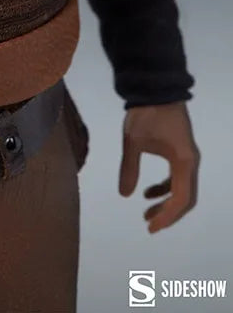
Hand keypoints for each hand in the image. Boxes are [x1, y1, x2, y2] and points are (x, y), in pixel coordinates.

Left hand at [118, 101, 199, 232]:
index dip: (167, 216)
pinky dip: (165, 187)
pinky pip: (177, 177)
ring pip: (182, 188)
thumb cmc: (145, 114)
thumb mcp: (132, 141)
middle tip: (148, 224)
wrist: (155, 87)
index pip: (180, 199)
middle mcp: (190, 162)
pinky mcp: (180, 149)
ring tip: (145, 211)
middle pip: (185, 198)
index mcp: (183, 162)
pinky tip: (147, 191)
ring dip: (165, 201)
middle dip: (168, 213)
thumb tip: (124, 194)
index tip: (151, 227)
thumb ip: (129, 168)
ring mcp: (187, 155)